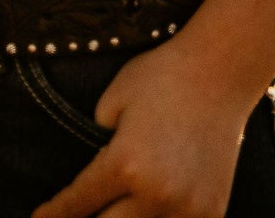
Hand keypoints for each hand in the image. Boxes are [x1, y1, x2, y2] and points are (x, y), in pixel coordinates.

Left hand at [32, 32, 254, 217]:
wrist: (220, 71)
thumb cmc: (160, 76)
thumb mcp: (111, 102)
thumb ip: (94, 146)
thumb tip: (84, 185)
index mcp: (125, 164)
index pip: (77, 204)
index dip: (54, 215)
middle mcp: (156, 195)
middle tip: (74, 217)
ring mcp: (187, 209)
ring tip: (112, 209)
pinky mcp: (211, 213)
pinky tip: (149, 210)